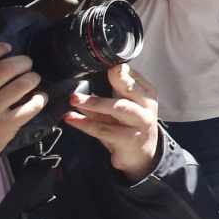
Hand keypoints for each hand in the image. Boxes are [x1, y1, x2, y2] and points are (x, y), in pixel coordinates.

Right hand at [0, 43, 46, 163]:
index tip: (6, 47)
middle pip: (1, 70)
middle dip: (20, 62)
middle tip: (26, 62)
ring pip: (18, 86)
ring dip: (31, 78)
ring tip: (33, 78)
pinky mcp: (4, 128)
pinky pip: (28, 109)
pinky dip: (38, 100)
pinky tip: (40, 97)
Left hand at [65, 64, 160, 181]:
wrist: (141, 154)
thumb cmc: (130, 125)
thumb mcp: (122, 107)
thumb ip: (107, 95)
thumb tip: (83, 82)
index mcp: (146, 93)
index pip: (131, 75)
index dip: (117, 68)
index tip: (101, 63)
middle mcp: (146, 106)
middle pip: (129, 89)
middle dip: (114, 79)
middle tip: (91, 74)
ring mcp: (139, 123)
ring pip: (117, 108)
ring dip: (93, 103)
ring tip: (74, 99)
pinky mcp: (128, 139)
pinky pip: (103, 129)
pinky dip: (85, 123)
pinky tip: (72, 118)